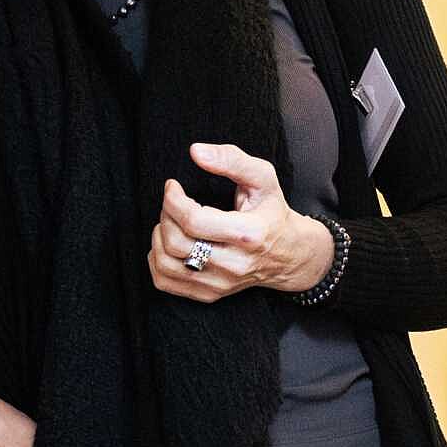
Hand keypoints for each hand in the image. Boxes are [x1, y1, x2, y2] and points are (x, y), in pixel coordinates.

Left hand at [149, 143, 335, 303]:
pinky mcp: (210, 294)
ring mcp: (221, 283)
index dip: (173, 199)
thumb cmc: (272, 212)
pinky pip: (166, 282)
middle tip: (172, 203)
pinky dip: (157, 261)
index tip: (173, 186)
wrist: (289, 254)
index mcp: (248, 234)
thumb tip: (196, 152)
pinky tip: (168, 244)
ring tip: (170, 223)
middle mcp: (234, 264)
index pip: (194, 220)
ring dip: (159, 238)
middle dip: (165, 216)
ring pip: (167, 265)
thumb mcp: (262, 178)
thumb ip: (231, 160)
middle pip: (176, 243)